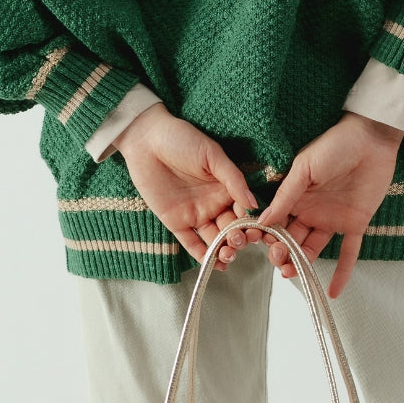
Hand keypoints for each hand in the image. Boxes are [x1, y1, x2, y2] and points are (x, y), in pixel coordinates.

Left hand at [114, 103, 259, 272]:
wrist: (146, 140)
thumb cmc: (181, 139)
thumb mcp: (212, 155)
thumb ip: (233, 179)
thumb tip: (254, 203)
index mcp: (226, 187)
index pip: (244, 210)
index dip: (252, 222)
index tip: (257, 230)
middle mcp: (214, 203)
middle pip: (232, 228)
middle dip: (239, 238)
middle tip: (239, 241)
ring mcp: (196, 214)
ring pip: (215, 239)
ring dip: (224, 249)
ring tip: (228, 254)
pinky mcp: (176, 222)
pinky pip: (192, 243)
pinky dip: (203, 255)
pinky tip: (214, 263)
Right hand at [253, 113, 403, 298]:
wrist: (372, 139)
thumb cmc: (335, 145)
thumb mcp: (304, 168)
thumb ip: (286, 196)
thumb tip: (262, 220)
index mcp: (296, 197)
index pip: (277, 223)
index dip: (268, 236)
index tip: (259, 245)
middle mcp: (311, 211)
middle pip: (292, 240)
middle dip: (282, 254)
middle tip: (279, 260)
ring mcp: (333, 219)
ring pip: (312, 249)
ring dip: (302, 264)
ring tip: (292, 274)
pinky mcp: (356, 224)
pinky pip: (348, 253)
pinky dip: (342, 273)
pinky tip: (333, 291)